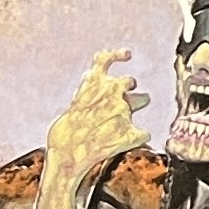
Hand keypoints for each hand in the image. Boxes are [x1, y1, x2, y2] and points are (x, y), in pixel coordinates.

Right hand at [46, 47, 147, 180]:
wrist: (67, 153)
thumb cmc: (63, 134)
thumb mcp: (73, 107)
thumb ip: (87, 97)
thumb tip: (95, 101)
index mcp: (94, 82)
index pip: (107, 59)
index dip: (118, 55)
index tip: (127, 54)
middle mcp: (113, 92)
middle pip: (130, 81)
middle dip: (128, 87)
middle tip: (123, 96)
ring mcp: (124, 112)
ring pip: (143, 98)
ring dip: (139, 102)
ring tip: (131, 111)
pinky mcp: (130, 133)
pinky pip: (145, 133)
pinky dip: (140, 135)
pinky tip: (137, 139)